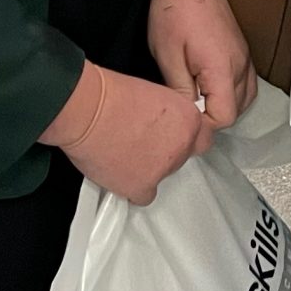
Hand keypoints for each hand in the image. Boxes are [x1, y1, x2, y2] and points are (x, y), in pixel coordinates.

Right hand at [42, 61, 211, 204]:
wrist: (88, 110)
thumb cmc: (113, 95)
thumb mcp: (156, 95)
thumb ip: (170, 116)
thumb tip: (165, 127)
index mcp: (189, 119)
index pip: (202, 138)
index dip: (183, 139)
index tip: (170, 138)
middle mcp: (182, 145)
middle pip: (181, 158)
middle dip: (164, 154)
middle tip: (142, 144)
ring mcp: (163, 169)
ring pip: (161, 176)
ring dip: (148, 169)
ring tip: (124, 153)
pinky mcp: (142, 186)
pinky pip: (143, 195)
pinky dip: (132, 188)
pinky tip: (120, 172)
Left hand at [147, 0, 255, 131]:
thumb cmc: (172, 12)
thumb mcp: (167, 56)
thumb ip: (180, 91)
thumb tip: (185, 118)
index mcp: (223, 68)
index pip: (224, 117)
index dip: (202, 125)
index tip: (180, 118)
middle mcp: (242, 65)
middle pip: (237, 111)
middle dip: (212, 118)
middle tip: (184, 109)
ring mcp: (245, 57)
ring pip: (244, 99)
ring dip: (222, 106)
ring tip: (195, 100)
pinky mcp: (242, 50)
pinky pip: (245, 83)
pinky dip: (230, 93)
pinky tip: (208, 87)